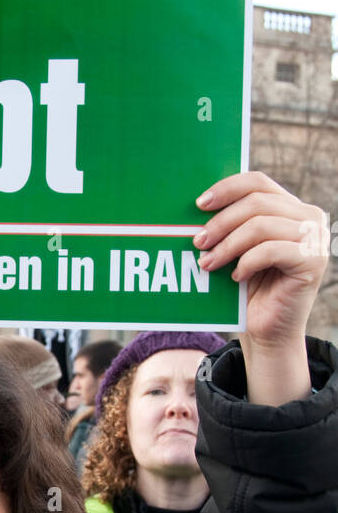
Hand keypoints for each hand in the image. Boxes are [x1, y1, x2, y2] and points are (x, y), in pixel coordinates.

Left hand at [193, 171, 327, 401]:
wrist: (267, 330)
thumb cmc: (249, 287)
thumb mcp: (238, 248)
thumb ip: (231, 222)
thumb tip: (198, 203)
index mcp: (291, 207)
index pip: (257, 182)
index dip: (227, 188)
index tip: (199, 204)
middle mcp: (309, 218)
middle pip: (256, 202)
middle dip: (221, 222)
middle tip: (197, 242)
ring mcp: (315, 239)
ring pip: (261, 225)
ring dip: (227, 244)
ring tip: (208, 263)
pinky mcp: (313, 261)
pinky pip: (270, 250)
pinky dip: (246, 262)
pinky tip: (236, 277)